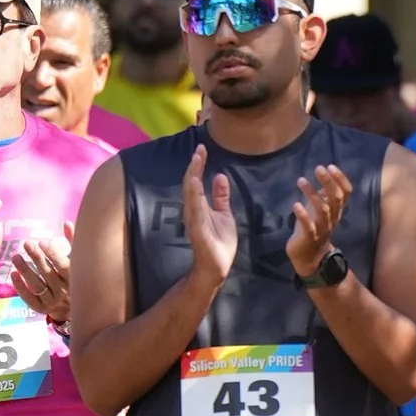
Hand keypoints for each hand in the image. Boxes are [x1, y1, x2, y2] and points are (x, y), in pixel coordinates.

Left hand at [10, 235, 71, 327]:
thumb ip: (72, 242)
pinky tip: (13, 275)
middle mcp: (64, 291)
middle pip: (48, 274)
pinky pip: (29, 299)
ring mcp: (52, 301)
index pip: (64, 266)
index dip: (53, 254)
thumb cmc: (73, 277)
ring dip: (26, 270)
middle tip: (26, 243)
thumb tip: (67, 223)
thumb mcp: (75, 260)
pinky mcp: (41, 308)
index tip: (41, 242)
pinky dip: (20, 288)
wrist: (73, 307)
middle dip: (37, 258)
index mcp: (74, 278)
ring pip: (37, 286)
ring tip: (15, 256)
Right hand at [182, 145, 238, 296]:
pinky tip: (195, 184)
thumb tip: (220, 176)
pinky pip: (195, 211)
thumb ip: (220, 197)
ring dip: (193, 177)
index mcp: (200, 206)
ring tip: (196, 161)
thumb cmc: (220, 242)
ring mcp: (195, 220)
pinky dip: (194, 197)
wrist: (217, 267)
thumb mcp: (224, 215)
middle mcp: (194, 210)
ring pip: (191, 195)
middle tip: (199, 150)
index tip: (202, 148)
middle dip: (194, 167)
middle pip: (191, 184)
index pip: (197, 181)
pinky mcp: (198, 230)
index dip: (198, 165)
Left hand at [288, 161, 352, 281]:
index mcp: (336, 211)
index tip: (330, 166)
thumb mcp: (319, 210)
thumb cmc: (313, 229)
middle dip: (328, 182)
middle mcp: (332, 218)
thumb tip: (325, 175)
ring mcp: (321, 229)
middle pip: (335, 199)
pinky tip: (295, 205)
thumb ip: (324, 195)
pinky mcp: (309, 238)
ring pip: (322, 210)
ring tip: (301, 180)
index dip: (340, 179)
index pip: (346, 193)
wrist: (309, 258)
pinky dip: (303, 215)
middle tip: (318, 168)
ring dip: (312, 194)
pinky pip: (308, 226)